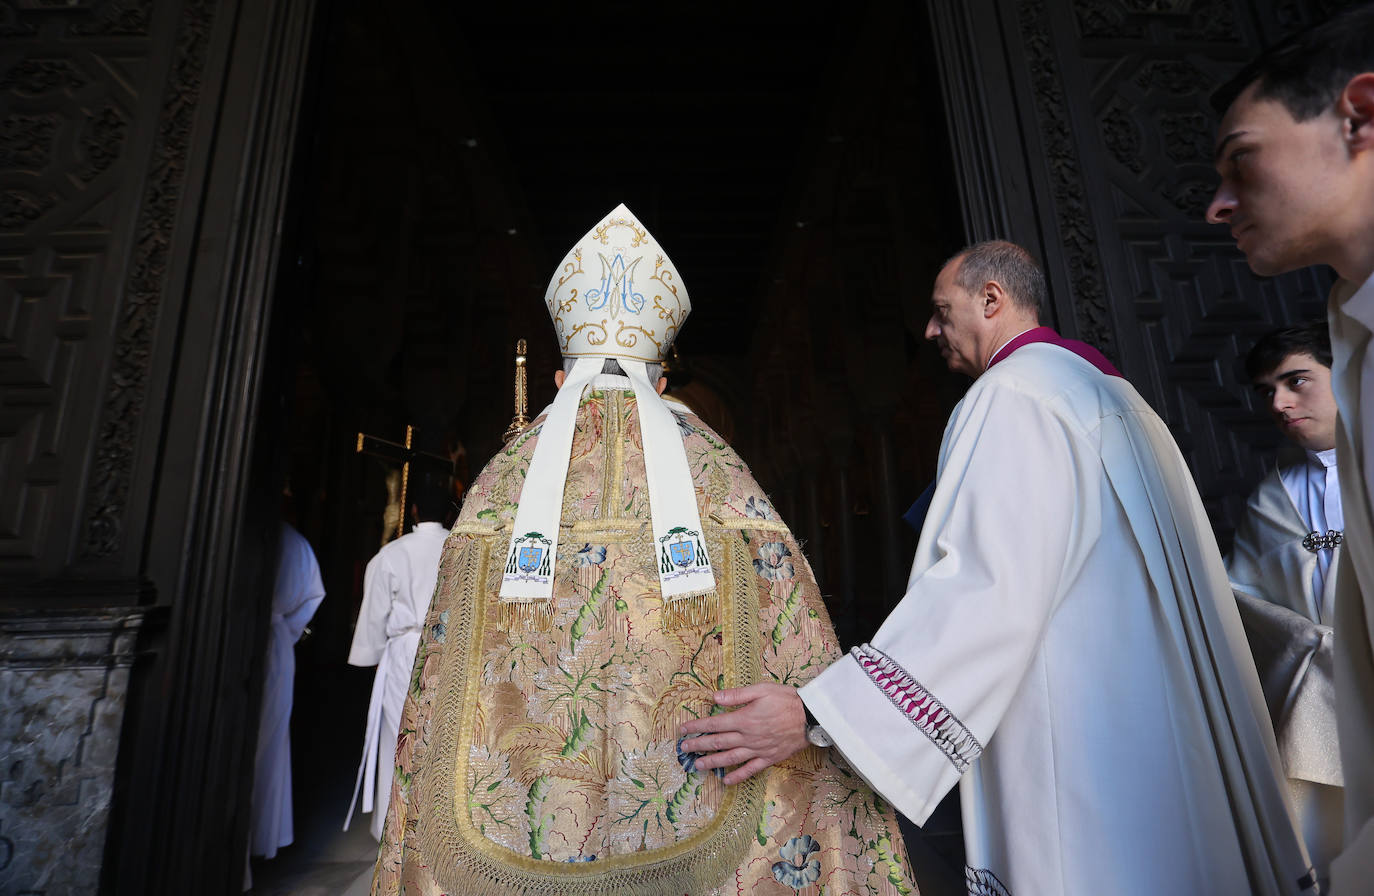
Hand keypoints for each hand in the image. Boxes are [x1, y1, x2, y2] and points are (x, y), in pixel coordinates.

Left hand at [677, 682, 809, 784]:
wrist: (811, 717)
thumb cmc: (786, 700)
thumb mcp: (761, 689)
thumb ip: (737, 695)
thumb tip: (714, 697)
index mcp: (744, 719)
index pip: (714, 724)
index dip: (697, 726)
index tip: (683, 729)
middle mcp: (748, 737)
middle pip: (717, 742)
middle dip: (698, 745)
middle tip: (683, 748)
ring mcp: (757, 750)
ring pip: (729, 758)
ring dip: (711, 762)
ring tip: (697, 766)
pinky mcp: (768, 758)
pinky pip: (750, 770)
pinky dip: (737, 776)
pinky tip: (725, 780)